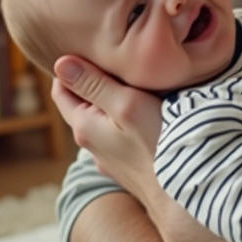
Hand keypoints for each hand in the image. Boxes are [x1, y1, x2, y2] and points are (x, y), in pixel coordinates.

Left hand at [51, 55, 164, 203]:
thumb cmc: (158, 144)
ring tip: (134, 84)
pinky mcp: (127, 166)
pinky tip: (145, 114)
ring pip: (103, 119)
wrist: (182, 191)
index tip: (96, 50)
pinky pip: (119, 134)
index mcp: (83, 126)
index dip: (74, 65)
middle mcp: (90, 144)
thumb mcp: (125, 104)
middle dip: (95, 81)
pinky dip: (126, 120)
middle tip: (117, 61)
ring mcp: (109, 158)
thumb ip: (94, 84)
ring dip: (112, 102)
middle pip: (83, 102)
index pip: (62, 87)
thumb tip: (60, 62)